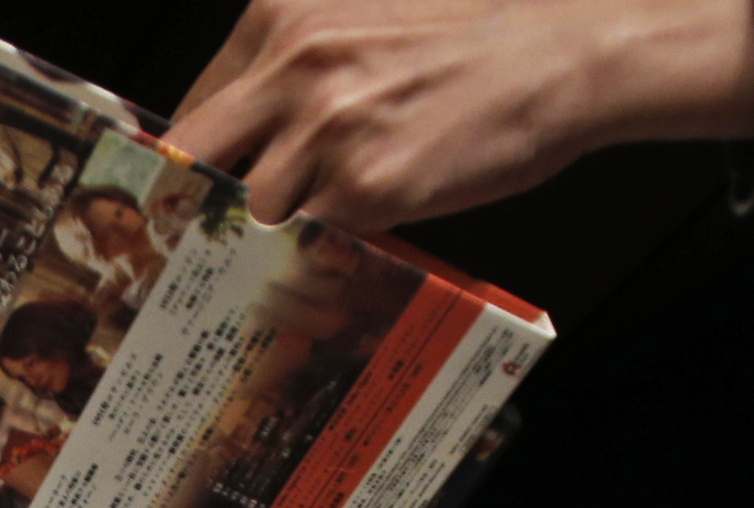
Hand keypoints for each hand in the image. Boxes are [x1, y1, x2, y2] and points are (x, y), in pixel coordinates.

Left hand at [172, 0, 753, 230]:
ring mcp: (325, 130)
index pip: (195, 106)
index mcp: (282, 18)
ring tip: (331, 210)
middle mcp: (293, 68)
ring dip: (283, 222)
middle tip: (219, 224)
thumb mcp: (362, 18)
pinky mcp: (364, 186)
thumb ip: (294, 64)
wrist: (557, 57)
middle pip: (199, 158)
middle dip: (204, 197)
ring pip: (256, 208)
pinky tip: (371, 216)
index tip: (205, 185)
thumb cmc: (471, 41)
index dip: (199, 157)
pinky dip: (335, 239)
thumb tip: (243, 131)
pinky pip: (318, 235)